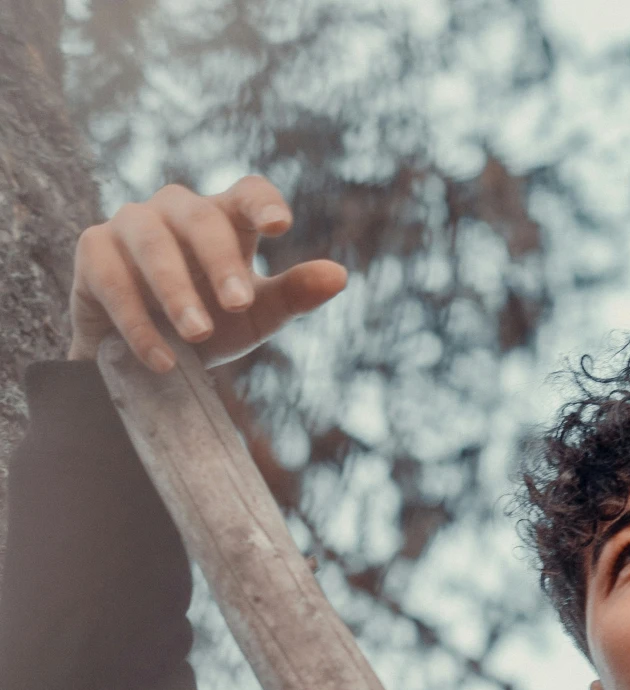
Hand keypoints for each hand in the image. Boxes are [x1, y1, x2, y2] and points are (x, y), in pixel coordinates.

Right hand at [69, 176, 346, 373]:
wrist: (146, 358)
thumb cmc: (210, 326)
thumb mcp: (255, 317)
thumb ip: (294, 295)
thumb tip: (339, 275)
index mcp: (223, 220)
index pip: (247, 193)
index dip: (262, 202)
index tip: (280, 226)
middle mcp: (175, 211)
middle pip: (201, 217)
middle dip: (221, 262)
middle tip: (239, 304)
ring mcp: (131, 225)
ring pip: (153, 242)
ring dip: (177, 290)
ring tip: (199, 335)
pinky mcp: (93, 251)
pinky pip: (114, 280)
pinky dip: (138, 323)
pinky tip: (162, 360)